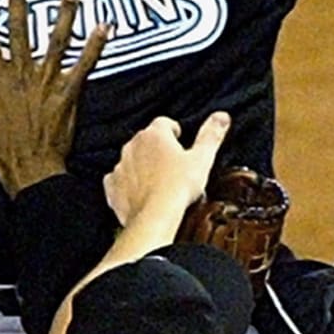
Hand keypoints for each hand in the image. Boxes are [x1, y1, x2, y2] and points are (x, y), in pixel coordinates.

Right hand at [0, 0, 109, 195]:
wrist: (30, 169)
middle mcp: (22, 74)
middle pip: (19, 30)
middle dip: (19, 3)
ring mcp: (48, 81)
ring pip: (56, 41)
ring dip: (64, 16)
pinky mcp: (69, 92)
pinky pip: (84, 65)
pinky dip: (96, 46)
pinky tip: (106, 27)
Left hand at [103, 113, 230, 233]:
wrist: (155, 216)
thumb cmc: (178, 187)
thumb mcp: (202, 158)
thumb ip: (211, 135)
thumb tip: (221, 116)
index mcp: (155, 135)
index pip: (164, 123)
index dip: (173, 130)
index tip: (180, 140)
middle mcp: (133, 146)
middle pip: (146, 140)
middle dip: (157, 149)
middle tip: (173, 164)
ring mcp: (120, 166)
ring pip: (131, 159)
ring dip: (142, 166)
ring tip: (158, 181)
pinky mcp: (112, 186)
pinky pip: (118, 180)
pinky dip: (127, 184)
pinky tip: (139, 193)